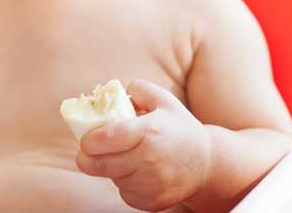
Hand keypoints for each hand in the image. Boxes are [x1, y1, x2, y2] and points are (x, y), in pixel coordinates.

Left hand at [76, 79, 211, 211]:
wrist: (206, 163)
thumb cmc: (179, 127)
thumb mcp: (163, 99)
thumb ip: (137, 89)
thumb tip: (111, 94)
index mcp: (149, 131)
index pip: (106, 138)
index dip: (88, 140)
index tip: (86, 138)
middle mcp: (149, 160)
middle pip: (100, 164)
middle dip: (87, 158)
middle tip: (87, 152)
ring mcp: (151, 184)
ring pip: (112, 178)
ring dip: (110, 169)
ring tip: (123, 157)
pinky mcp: (151, 203)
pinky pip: (125, 192)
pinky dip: (124, 183)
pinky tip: (136, 171)